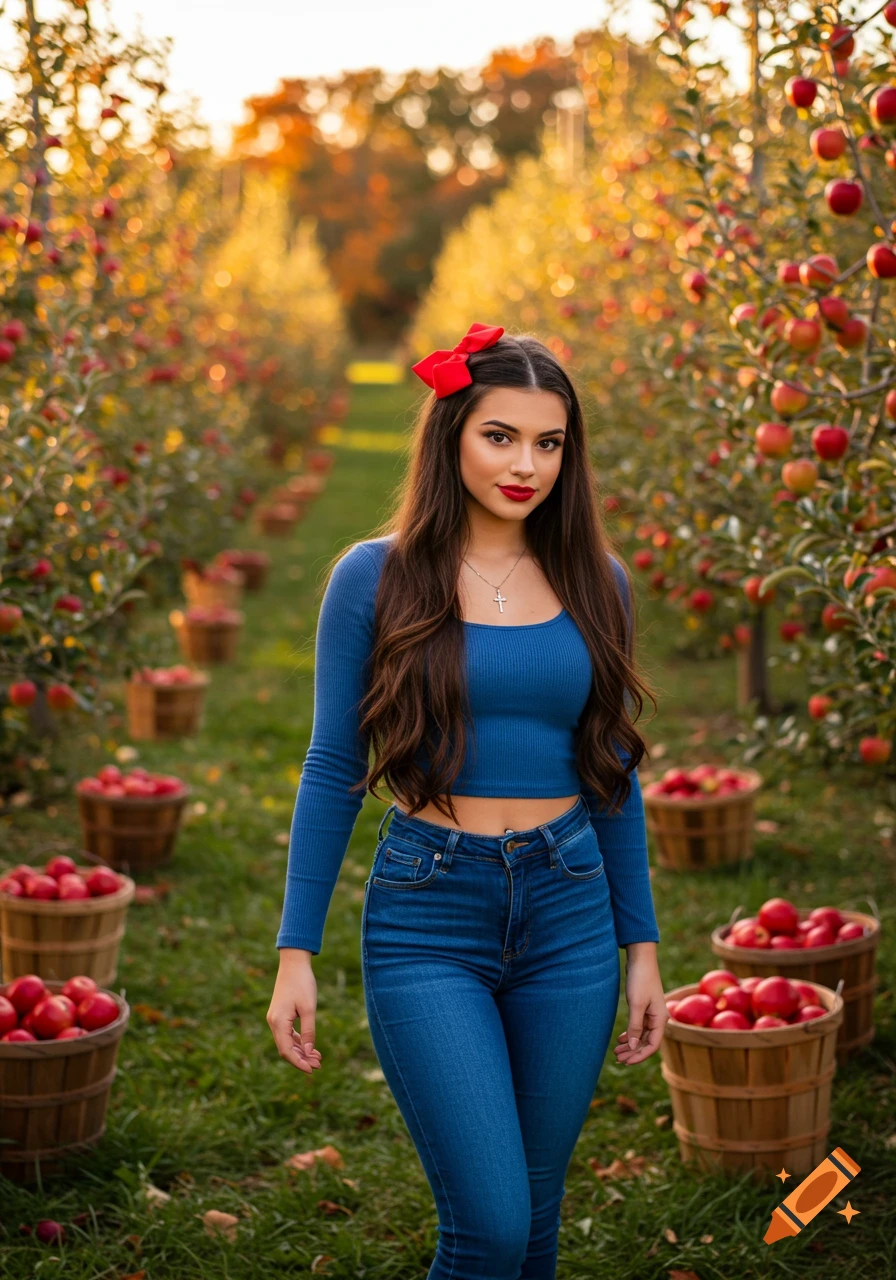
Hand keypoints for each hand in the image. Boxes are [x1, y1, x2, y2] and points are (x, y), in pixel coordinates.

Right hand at [267, 952, 322, 1073]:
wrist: (294, 963)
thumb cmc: (302, 983)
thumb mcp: (309, 1008)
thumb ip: (309, 1030)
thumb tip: (309, 1051)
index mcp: (278, 1022)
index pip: (286, 1051)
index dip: (298, 1063)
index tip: (312, 1070)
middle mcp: (273, 1022)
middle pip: (286, 1049)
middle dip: (302, 1059)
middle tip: (319, 1065)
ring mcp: (275, 1018)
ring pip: (287, 1042)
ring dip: (301, 1051)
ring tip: (318, 1058)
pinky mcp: (280, 1015)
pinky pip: (288, 1034)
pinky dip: (298, 1041)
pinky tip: (310, 1046)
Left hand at [613, 954, 668, 1066]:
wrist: (640, 959)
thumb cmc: (640, 980)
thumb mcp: (636, 1005)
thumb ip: (635, 1027)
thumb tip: (634, 1047)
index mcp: (660, 1019)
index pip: (652, 1045)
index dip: (640, 1056)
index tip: (626, 1062)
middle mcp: (658, 1019)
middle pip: (647, 1042)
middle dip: (633, 1052)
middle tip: (617, 1059)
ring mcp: (651, 1014)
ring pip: (642, 1036)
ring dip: (630, 1044)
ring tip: (616, 1052)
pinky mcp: (644, 1008)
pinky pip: (639, 1027)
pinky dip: (630, 1034)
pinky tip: (621, 1039)